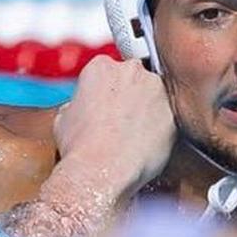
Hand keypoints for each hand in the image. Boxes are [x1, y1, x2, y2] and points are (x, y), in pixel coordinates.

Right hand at [52, 56, 175, 201]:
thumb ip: (77, 104)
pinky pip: (167, 117)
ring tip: (134, 135)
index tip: (105, 106)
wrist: (101, 169)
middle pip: (134, 77)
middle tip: (120, 119)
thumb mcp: (64, 118)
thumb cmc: (80, 146)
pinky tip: (146, 144)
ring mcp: (156, 89)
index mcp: (100, 67)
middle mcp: (131, 70)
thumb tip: (80, 109)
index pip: (107, 70)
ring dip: (147, 110)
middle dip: (130, 95)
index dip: (106, 90)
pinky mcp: (173, 112)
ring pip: (154, 95)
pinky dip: (160, 128)